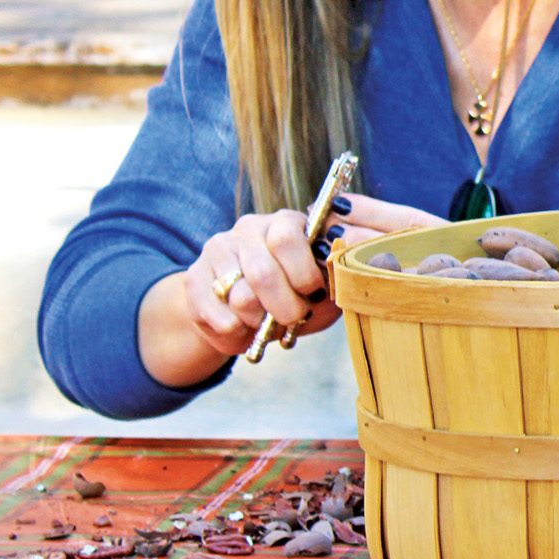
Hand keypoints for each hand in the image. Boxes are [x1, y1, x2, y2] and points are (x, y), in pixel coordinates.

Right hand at [138, 196, 446, 387]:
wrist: (241, 316)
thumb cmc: (297, 300)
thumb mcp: (326, 291)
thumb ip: (343, 278)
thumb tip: (365, 264)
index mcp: (288, 224)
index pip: (292, 235)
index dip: (304, 274)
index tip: (313, 293)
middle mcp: (250, 228)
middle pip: (263, 272)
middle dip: (283, 307)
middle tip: (291, 318)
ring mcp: (218, 249)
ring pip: (237, 296)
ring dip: (257, 322)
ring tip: (265, 324)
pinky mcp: (193, 277)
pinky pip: (212, 312)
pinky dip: (231, 334)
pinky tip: (241, 331)